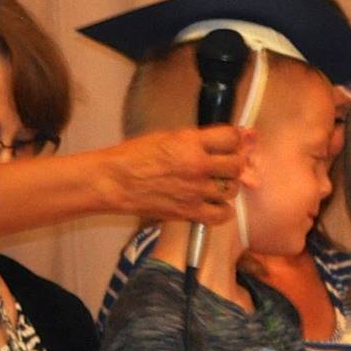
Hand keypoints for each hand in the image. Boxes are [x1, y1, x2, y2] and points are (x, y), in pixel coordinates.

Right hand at [108, 124, 249, 225]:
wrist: (113, 181)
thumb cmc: (135, 156)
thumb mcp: (168, 136)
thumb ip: (199, 138)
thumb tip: (231, 136)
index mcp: (190, 142)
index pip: (231, 138)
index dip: (235, 140)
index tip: (232, 143)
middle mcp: (197, 165)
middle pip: (236, 165)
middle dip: (233, 164)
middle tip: (223, 165)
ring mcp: (195, 190)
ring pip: (232, 190)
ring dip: (226, 186)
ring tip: (213, 184)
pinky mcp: (189, 212)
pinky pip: (222, 214)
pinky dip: (222, 210)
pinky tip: (213, 204)